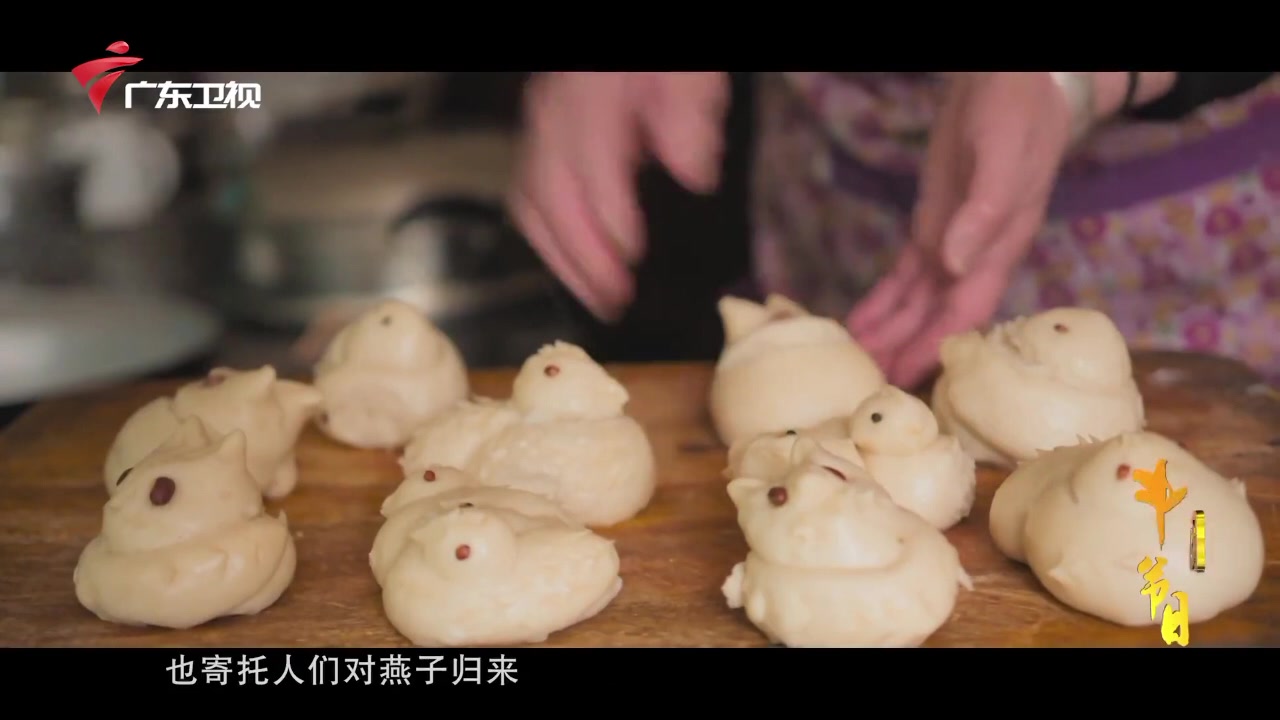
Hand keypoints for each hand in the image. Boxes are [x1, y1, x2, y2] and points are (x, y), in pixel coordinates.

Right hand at [507, 72, 729, 320]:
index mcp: (590, 94)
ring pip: (529, 204)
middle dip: (580, 259)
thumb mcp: (691, 71)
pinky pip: (527, 199)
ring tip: (596, 300)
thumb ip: (691, 115)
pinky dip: (548, 242)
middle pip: (548, 196)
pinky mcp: (537, 142)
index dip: (609, 220)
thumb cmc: (665, 57)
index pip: (592, 166)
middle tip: (614, 303)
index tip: (634, 261)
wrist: (622, 32)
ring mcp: (538, 127)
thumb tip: (694, 175)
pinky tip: (578, 269)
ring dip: (560, 260)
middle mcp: (552, 113)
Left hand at [847, 72, 1076, 387]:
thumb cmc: (1017, 118)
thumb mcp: (1004, 160)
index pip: (965, 312)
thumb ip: (983, 213)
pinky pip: (903, 277)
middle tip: (865, 387)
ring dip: (887, 335)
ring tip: (855, 366)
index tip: (906, 379)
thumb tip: (954, 265)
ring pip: (915, 304)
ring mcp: (950, 243)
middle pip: (935, 319)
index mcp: (998, 249)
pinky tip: (859, 325)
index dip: (936, 347)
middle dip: (904, 352)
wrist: (1011, 81)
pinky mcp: (929, 226)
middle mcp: (974, 257)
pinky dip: (881, 303)